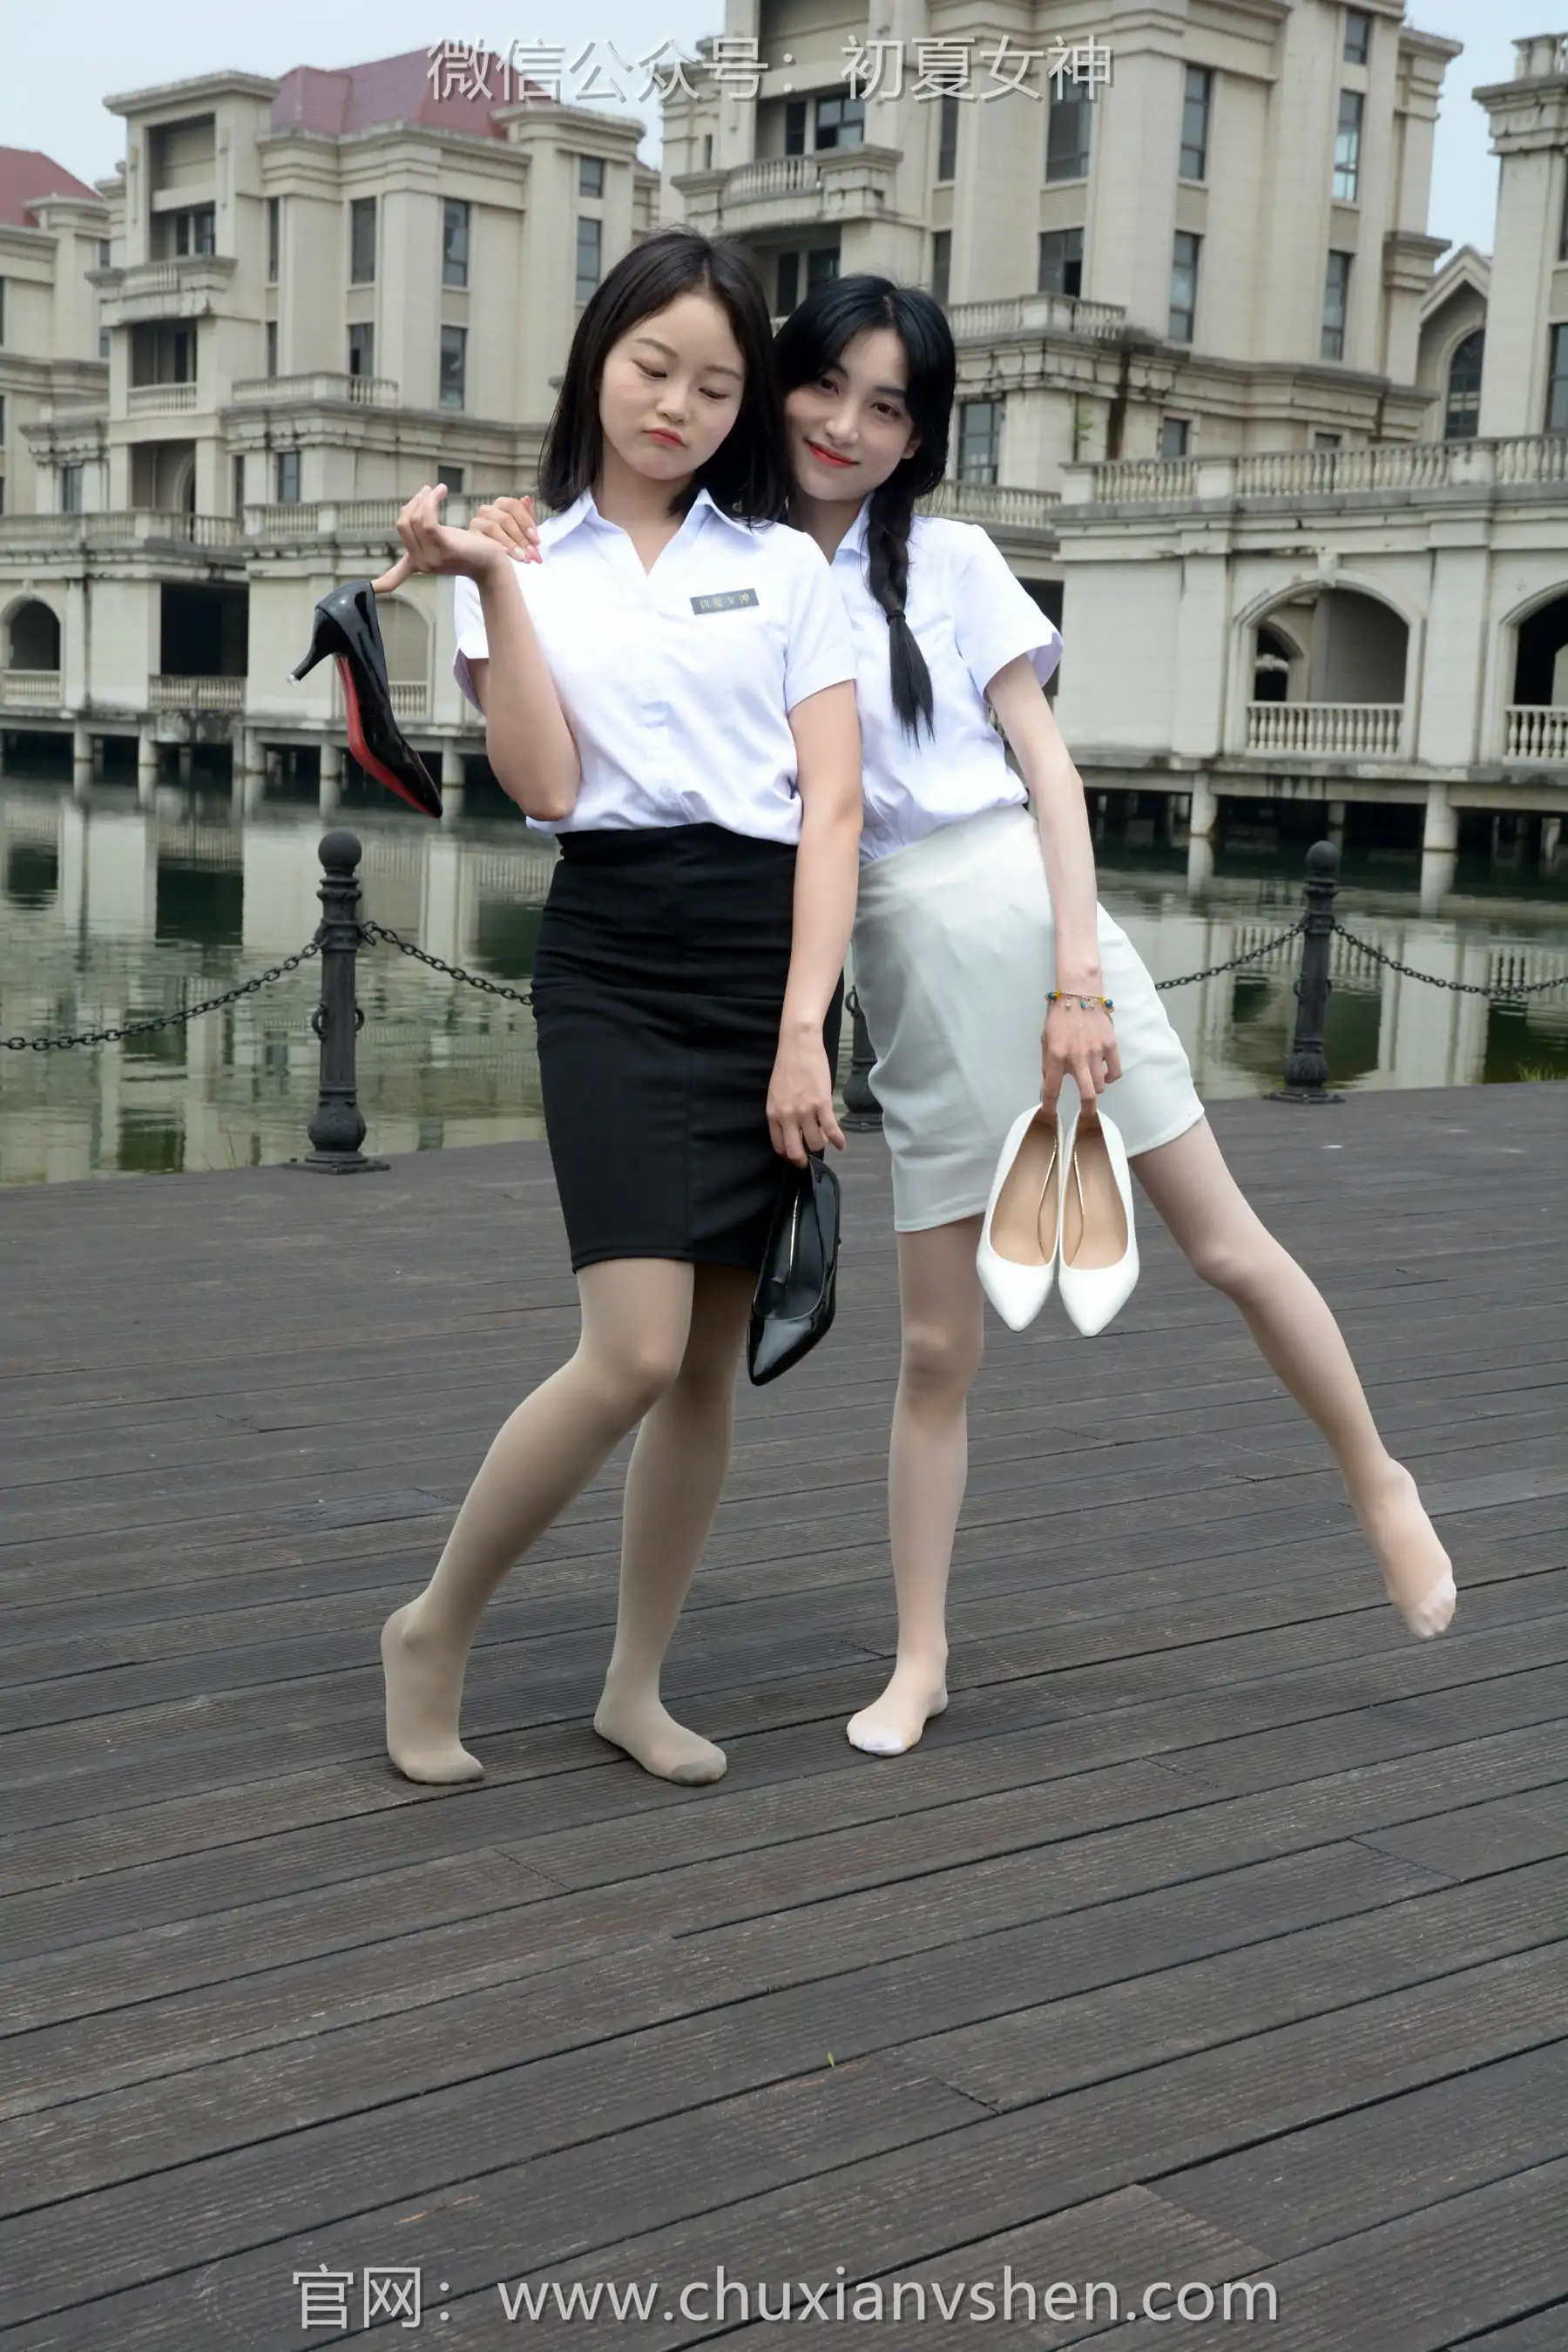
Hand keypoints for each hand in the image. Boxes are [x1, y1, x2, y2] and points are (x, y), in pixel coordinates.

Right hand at [372, 483, 513, 593]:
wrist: (493, 561)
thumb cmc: (469, 549)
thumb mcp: (441, 543)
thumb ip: (425, 535)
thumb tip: (413, 513)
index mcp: (418, 564)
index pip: (395, 574)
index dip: (383, 581)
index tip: (372, 590)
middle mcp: (422, 564)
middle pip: (402, 524)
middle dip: (413, 502)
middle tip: (428, 491)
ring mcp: (432, 558)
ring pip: (414, 519)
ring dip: (423, 498)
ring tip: (435, 490)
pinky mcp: (445, 548)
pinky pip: (427, 520)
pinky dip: (430, 501)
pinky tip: (441, 491)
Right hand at [470, 494, 541, 564]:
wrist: (493, 563)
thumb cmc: (511, 545)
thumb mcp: (523, 531)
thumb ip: (527, 515)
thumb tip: (526, 499)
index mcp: (502, 504)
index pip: (514, 505)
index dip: (526, 522)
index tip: (536, 541)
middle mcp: (488, 510)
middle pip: (505, 518)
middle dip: (521, 537)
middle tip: (532, 553)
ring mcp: (477, 521)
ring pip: (494, 527)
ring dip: (510, 543)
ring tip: (522, 557)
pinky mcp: (470, 534)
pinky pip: (483, 538)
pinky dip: (496, 545)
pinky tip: (505, 555)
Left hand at [767, 1028, 844, 1165]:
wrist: (798, 1046)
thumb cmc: (787, 1066)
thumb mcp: (776, 1094)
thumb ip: (781, 1112)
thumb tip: (792, 1128)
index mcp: (773, 1114)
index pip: (779, 1145)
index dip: (788, 1154)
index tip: (795, 1155)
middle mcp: (788, 1116)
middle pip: (795, 1150)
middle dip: (803, 1160)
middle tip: (809, 1161)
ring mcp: (805, 1111)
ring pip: (816, 1142)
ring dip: (822, 1144)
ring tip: (825, 1139)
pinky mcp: (821, 1104)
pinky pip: (831, 1129)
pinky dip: (838, 1140)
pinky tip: (841, 1145)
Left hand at [1041, 995, 1119, 1118]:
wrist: (1079, 993)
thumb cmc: (1058, 1017)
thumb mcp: (1045, 1040)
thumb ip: (1048, 1062)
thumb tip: (1050, 1083)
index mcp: (1056, 1055)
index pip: (1052, 1088)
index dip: (1050, 1105)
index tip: (1049, 1114)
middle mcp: (1077, 1057)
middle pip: (1087, 1094)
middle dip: (1086, 1109)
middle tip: (1086, 1115)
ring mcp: (1096, 1052)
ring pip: (1101, 1085)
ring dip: (1095, 1088)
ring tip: (1091, 1082)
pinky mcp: (1111, 1045)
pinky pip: (1115, 1071)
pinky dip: (1110, 1077)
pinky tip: (1105, 1074)